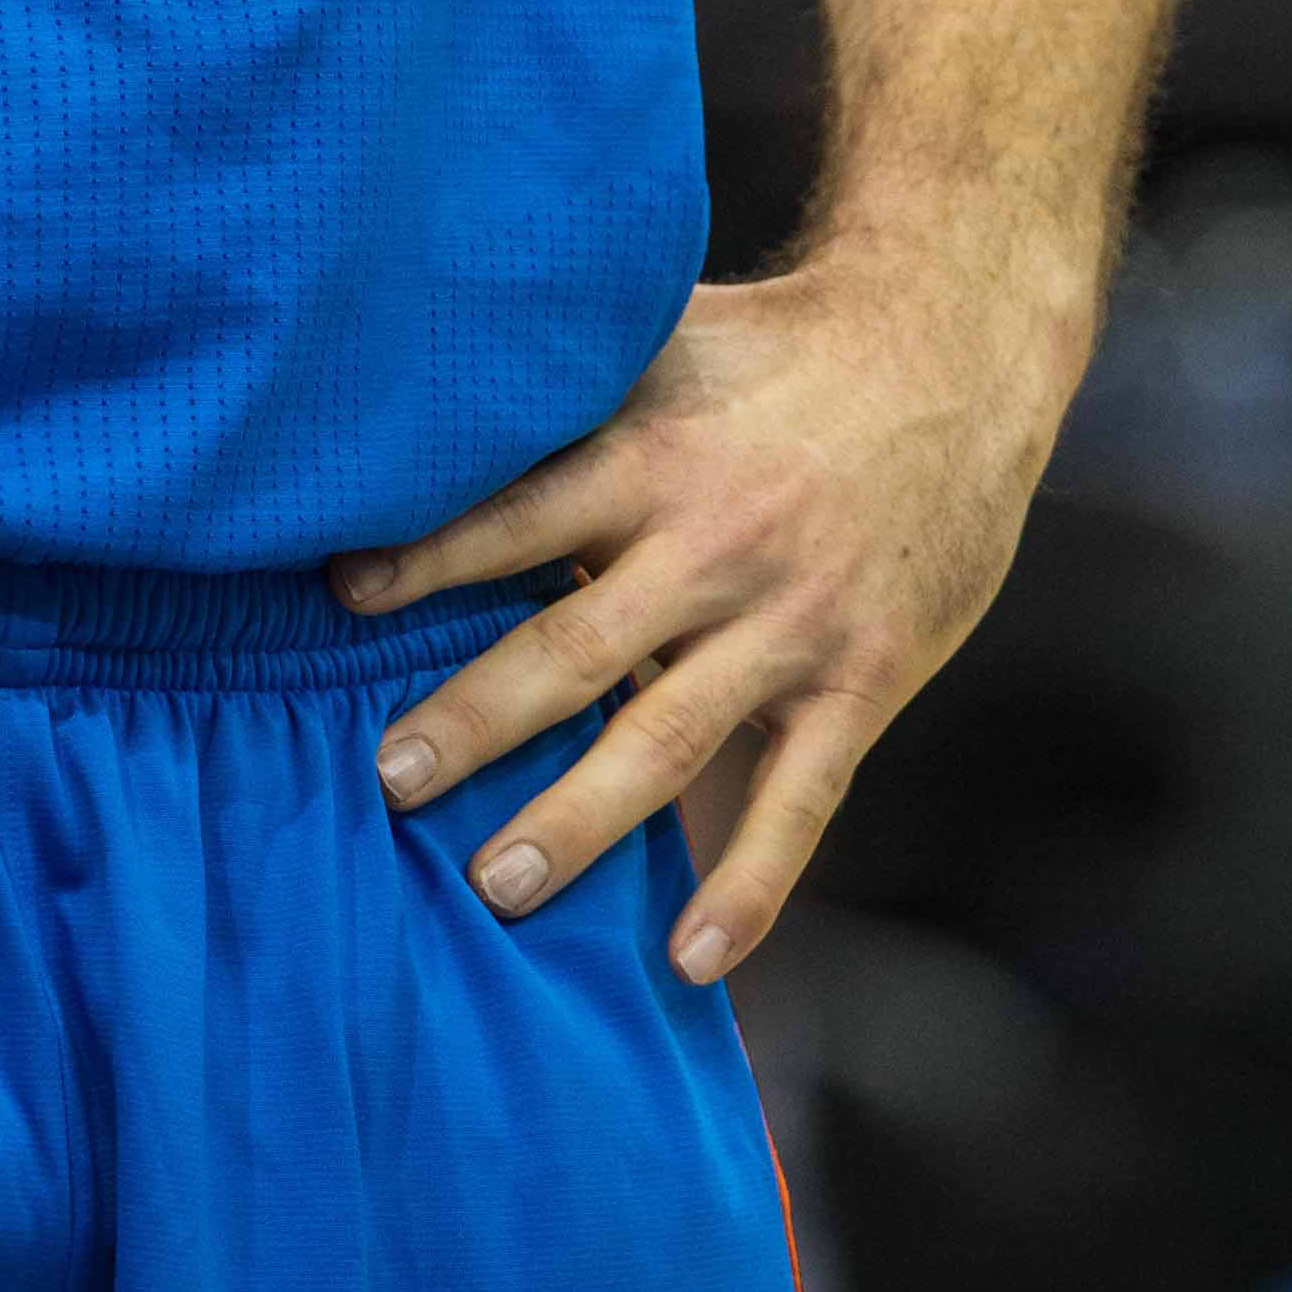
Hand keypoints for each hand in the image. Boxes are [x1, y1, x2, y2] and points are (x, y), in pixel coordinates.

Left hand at [332, 253, 1073, 978]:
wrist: (951, 361)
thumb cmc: (781, 347)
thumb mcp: (668, 334)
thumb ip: (568, 369)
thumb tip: (436, 361)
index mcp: (654, 452)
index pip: (521, 514)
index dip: (430, 555)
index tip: (340, 598)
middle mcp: (714, 545)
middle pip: (575, 649)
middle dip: (476, 720)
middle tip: (388, 783)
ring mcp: (790, 625)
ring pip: (668, 739)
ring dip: (579, 820)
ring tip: (494, 888)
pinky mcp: (862, 681)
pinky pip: (800, 800)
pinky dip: (749, 884)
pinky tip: (692, 957)